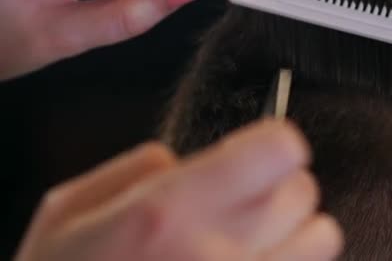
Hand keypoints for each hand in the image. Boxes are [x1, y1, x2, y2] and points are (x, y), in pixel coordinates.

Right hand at [15, 120, 342, 260]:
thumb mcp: (68, 213)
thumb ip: (133, 169)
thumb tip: (182, 161)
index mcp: (167, 214)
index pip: (277, 151)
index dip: (273, 144)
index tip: (264, 151)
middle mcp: (216, 257)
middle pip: (304, 191)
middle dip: (280, 188)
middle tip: (249, 201)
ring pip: (322, 238)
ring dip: (298, 231)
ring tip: (258, 239)